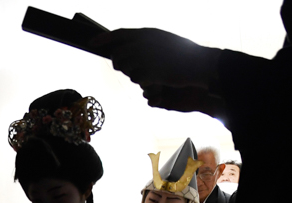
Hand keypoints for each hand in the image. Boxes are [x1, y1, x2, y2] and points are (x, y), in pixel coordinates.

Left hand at [91, 28, 223, 112]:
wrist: (200, 64)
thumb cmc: (183, 53)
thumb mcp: (163, 40)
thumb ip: (143, 43)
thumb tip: (123, 49)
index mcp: (147, 33)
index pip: (118, 34)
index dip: (104, 39)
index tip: (92, 42)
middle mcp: (143, 44)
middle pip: (118, 56)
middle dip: (120, 63)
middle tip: (130, 66)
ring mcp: (145, 59)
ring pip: (127, 70)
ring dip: (135, 73)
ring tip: (153, 70)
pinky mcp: (148, 73)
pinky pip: (138, 80)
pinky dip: (145, 81)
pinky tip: (158, 77)